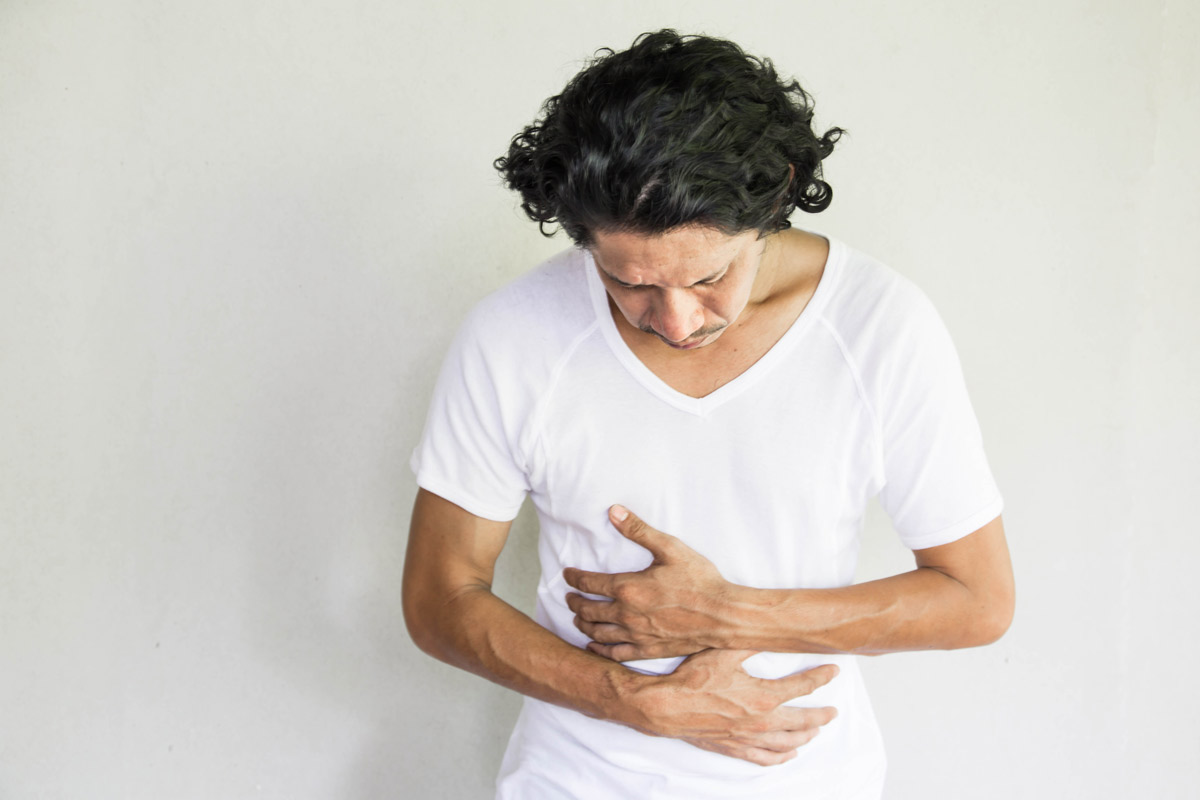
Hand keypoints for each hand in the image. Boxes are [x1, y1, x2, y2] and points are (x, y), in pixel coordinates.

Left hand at [564, 504, 732, 660]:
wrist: (723, 615)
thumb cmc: (699, 580)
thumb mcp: (670, 548)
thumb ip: (639, 530)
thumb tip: (614, 511)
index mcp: (628, 588)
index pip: (589, 583)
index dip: (574, 578)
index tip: (567, 574)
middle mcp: (626, 614)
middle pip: (588, 610)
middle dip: (574, 602)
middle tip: (569, 597)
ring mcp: (636, 635)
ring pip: (597, 633)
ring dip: (583, 624)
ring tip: (578, 618)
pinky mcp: (648, 650)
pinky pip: (615, 653)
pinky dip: (600, 650)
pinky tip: (594, 646)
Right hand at [623, 649, 838, 765]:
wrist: (666, 707)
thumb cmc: (693, 680)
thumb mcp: (724, 652)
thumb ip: (750, 642)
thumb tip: (766, 630)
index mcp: (763, 696)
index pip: (802, 686)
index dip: (821, 677)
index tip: (833, 671)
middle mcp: (762, 721)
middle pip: (802, 721)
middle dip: (821, 715)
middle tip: (833, 711)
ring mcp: (749, 738)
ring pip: (787, 742)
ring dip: (805, 736)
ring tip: (815, 731)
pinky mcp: (735, 748)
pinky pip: (765, 758)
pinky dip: (781, 757)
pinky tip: (788, 755)